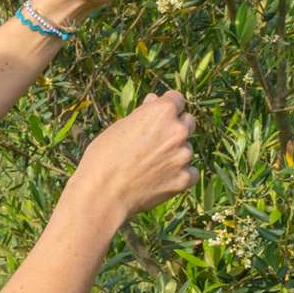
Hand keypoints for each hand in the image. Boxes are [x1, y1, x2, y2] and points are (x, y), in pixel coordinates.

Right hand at [74, 91, 196, 221]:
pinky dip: (179, 175)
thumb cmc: (104, 156)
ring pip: (186, 149)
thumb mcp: (120, 127)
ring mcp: (183, 155)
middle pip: (187, 122)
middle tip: (155, 142)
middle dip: (175, 128)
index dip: (166, 107)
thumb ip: (143, 113)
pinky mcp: (185, 179)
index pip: (176, 99)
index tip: (157, 117)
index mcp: (162, 111)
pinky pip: (190, 172)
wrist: (103, 193)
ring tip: (150, 166)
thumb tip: (154, 100)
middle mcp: (178, 130)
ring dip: (175, 154)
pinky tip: (160, 179)